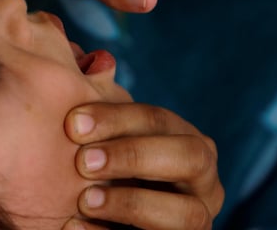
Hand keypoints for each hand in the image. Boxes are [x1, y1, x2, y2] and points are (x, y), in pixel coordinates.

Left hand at [62, 102, 223, 229]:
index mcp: (187, 141)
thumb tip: (95, 62)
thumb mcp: (105, 138)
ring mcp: (197, 218)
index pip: (159, 120)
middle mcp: (203, 180)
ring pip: (189, 214)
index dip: (117, 119)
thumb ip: (101, 104)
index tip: (73, 123)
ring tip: (84, 199)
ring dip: (132, 203)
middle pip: (190, 157)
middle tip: (83, 161)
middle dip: (134, 155)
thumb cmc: (106, 170)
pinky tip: (73, 226)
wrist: (113, 218)